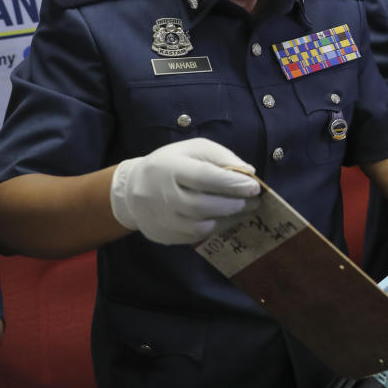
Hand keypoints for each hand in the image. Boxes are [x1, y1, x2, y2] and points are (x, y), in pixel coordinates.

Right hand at [110, 138, 261, 244]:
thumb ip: (221, 157)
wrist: (132, 189)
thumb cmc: (171, 164)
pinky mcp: (163, 235)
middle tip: (255, 201)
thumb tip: (248, 172)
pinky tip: (229, 219)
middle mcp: (160, 195)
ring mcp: (160, 219)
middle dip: (234, 204)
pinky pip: (195, 237)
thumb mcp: (193, 149)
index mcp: (168, 168)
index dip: (232, 183)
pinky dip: (217, 229)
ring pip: (199, 227)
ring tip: (247, 210)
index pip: (204, 177)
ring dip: (229, 220)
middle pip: (201, 206)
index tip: (255, 186)